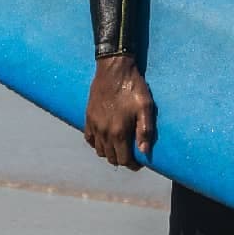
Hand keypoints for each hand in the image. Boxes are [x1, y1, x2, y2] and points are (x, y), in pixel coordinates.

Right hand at [84, 54, 156, 168]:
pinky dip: (96, 144)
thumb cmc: (133, 87)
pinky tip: (105, 140)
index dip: (133, 165)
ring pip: (99, 150)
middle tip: (131, 156)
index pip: (123, 159)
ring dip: (109, 153)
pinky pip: (89, 138)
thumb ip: (145, 131)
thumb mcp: (145, 107)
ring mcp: (94, 125)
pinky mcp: (88, 117)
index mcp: (118, 132)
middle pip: (111, 157)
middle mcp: (104, 132)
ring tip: (120, 148)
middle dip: (122, 160)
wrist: (114, 69)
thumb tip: (144, 152)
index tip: (139, 163)